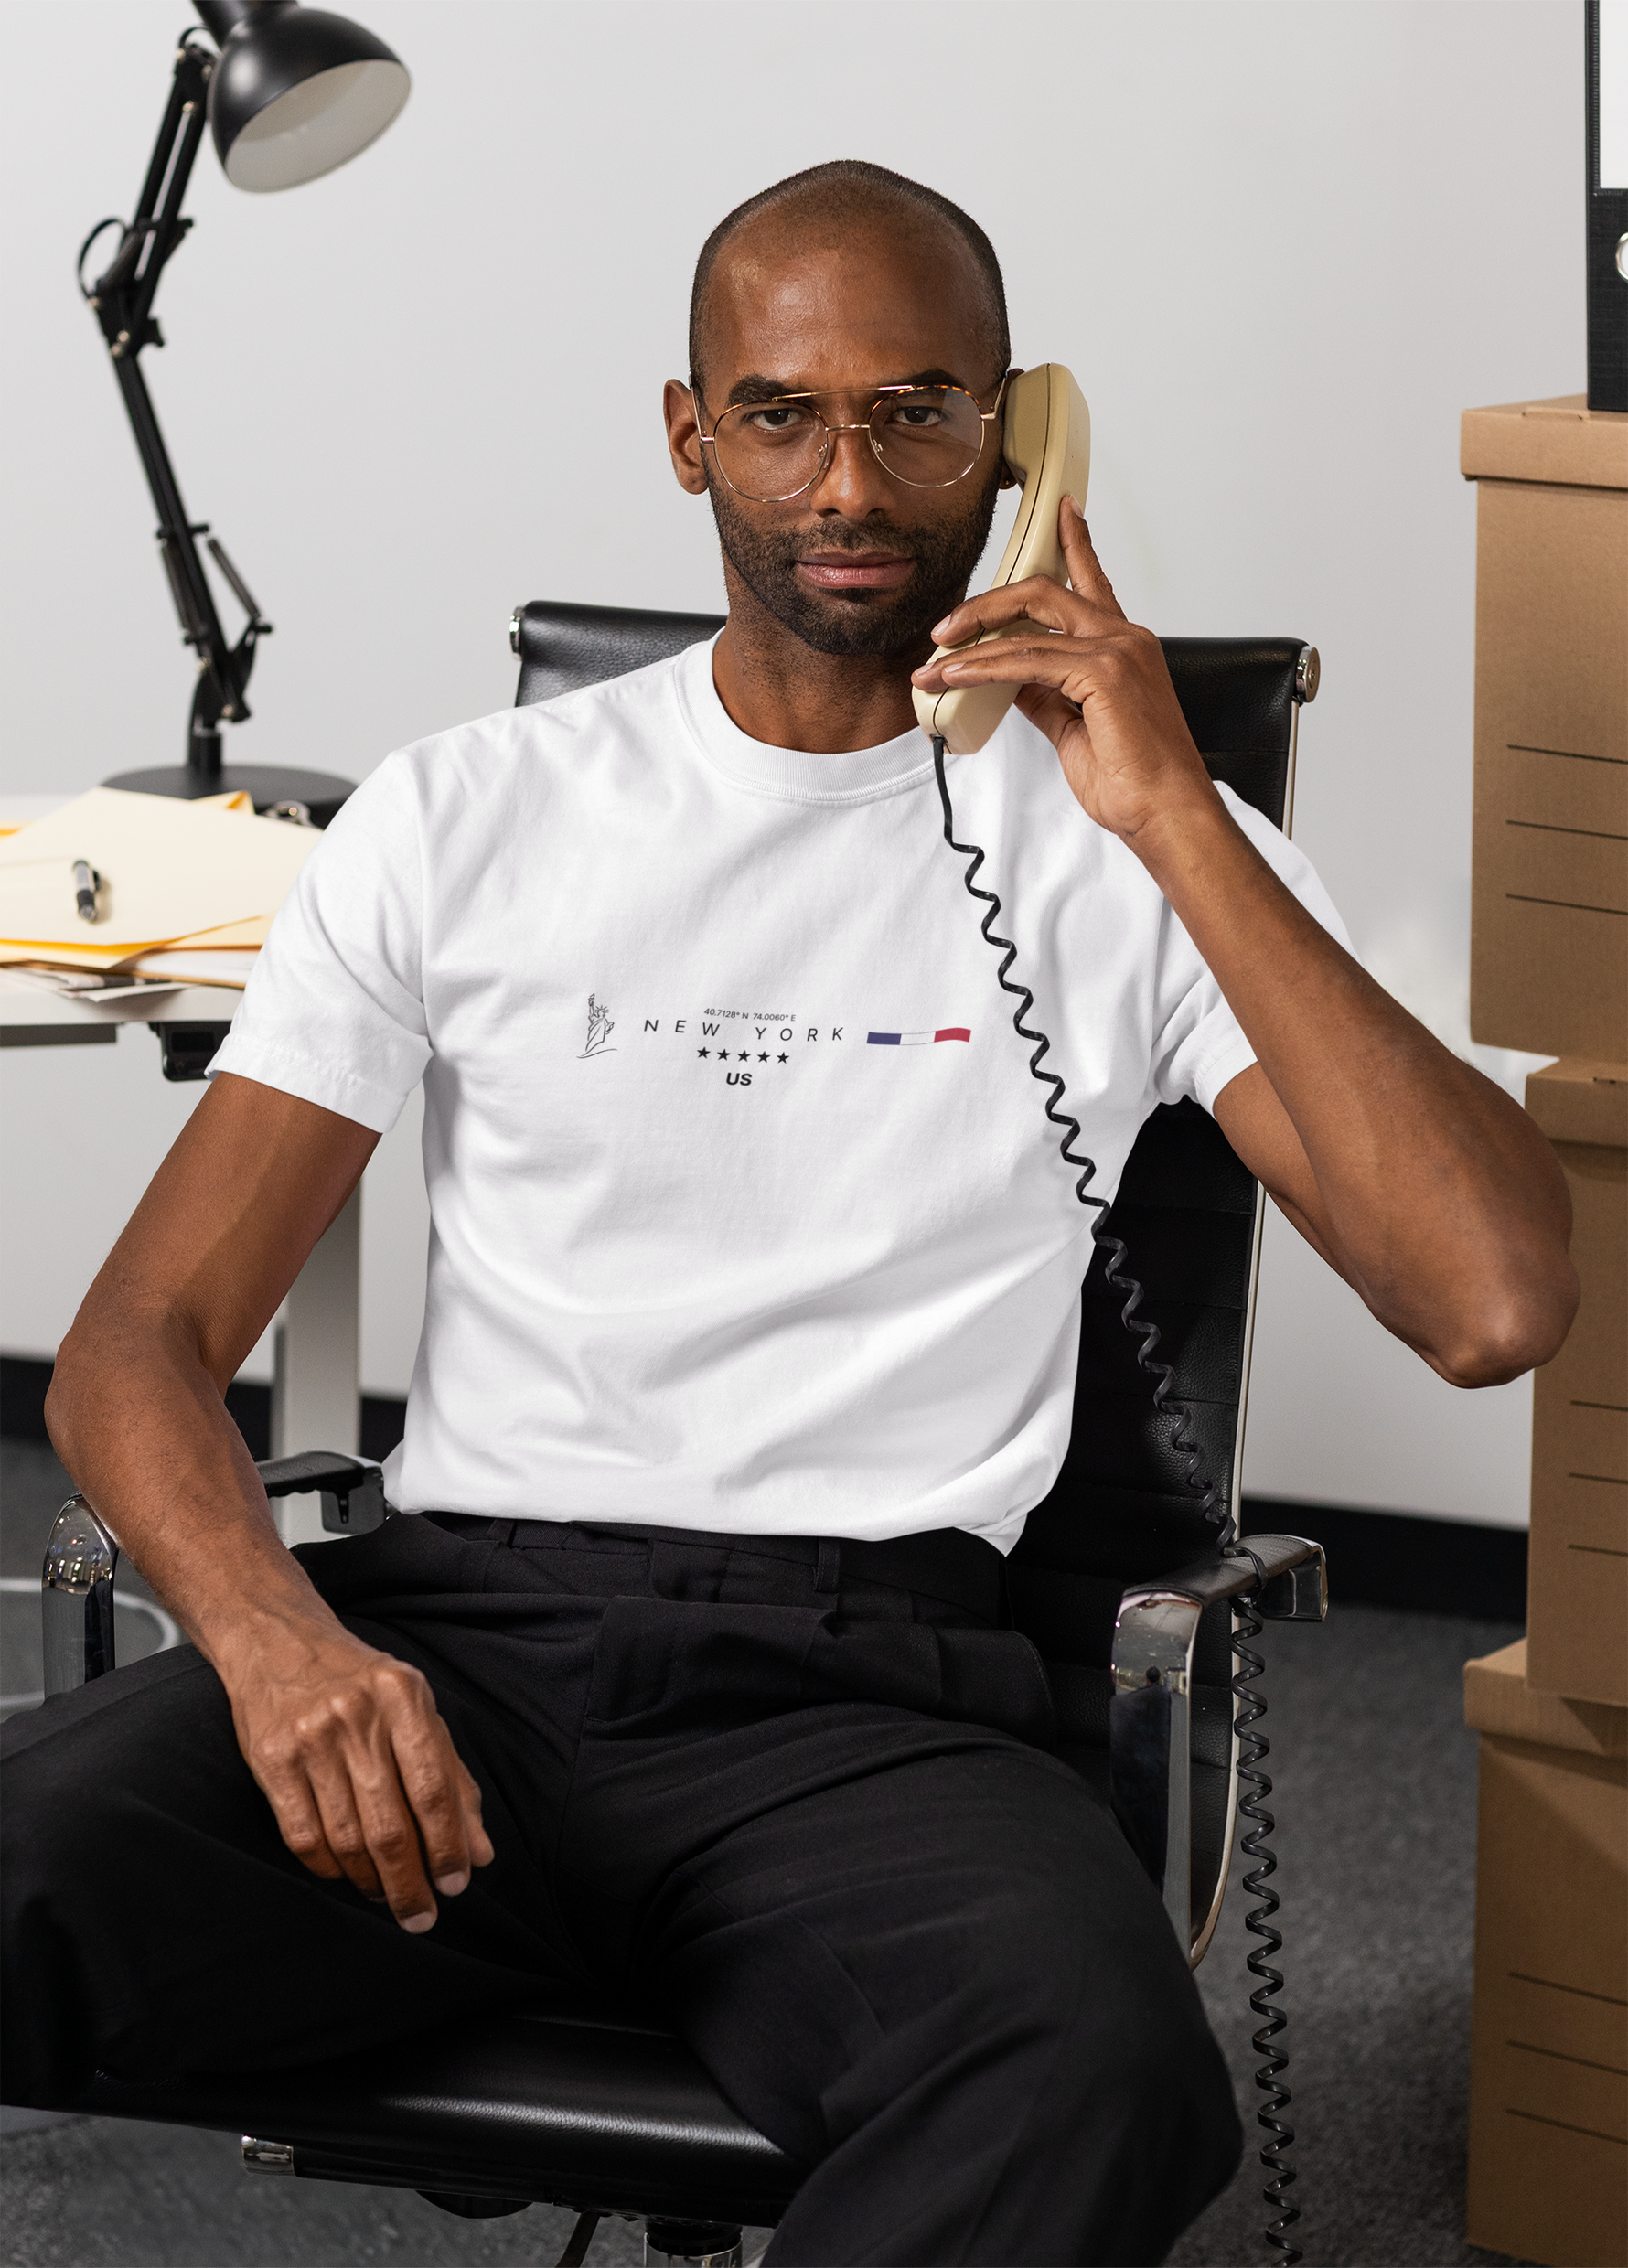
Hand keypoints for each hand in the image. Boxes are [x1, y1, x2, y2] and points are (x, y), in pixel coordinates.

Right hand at [222, 1608, 493, 1931]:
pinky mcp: (270, 1759)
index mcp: (404, 1697)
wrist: (278, 1642)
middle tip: (422, 1915)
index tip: (456, 1886)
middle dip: (410, 1882)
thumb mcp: (416, 1709)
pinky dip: (329, 1868)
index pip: (433, 1788)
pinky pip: (302, 1836)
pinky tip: (346, 1874)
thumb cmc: (361, 1682)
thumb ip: (452, 1777)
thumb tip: (481, 1851)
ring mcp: (309, 1738)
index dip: (448, 1846)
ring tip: (386, 1896)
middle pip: (389, 1825)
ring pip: (346, 1838)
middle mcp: (356, 1716)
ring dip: (370, 1882)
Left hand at [911, 500, 1216, 847]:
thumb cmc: (1133, 779)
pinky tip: (956, 675)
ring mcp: (1117, 651)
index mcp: (1125, 646)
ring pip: (1028, 625)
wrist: (1165, 812)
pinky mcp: (1104, 673)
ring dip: (972, 643)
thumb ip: (1043, 695)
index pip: (1091, 583)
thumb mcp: (1073, 727)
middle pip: (1045, 591)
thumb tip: (1007, 678)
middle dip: (987, 603)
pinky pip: (1027, 660)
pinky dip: (985, 667)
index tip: (1063, 512)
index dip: (1075, 545)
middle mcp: (1125, 638)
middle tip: (946, 627)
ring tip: (933, 663)